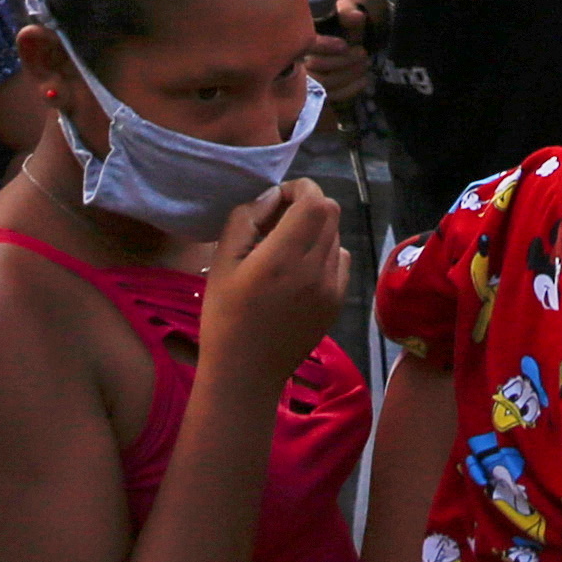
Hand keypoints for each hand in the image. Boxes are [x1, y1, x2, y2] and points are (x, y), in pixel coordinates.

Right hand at [199, 177, 345, 382]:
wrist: (246, 372)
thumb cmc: (224, 316)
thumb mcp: (221, 262)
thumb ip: (245, 220)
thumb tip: (271, 197)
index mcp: (283, 258)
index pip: (315, 202)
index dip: (300, 189)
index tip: (279, 198)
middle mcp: (315, 270)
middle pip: (331, 214)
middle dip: (308, 205)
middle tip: (280, 220)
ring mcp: (332, 288)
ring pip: (336, 236)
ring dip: (316, 230)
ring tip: (287, 248)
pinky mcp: (337, 303)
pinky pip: (341, 262)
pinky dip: (325, 254)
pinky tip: (300, 270)